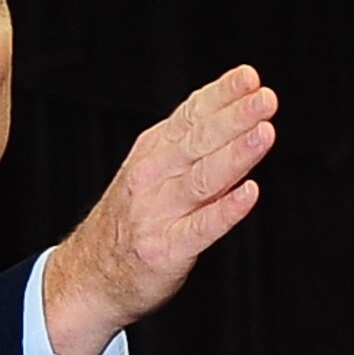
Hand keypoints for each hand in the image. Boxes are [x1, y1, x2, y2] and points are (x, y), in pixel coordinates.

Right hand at [42, 66, 277, 354]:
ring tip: (264, 134)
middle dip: (236, 118)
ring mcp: (158, 213)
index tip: (249, 78)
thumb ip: (188, 149)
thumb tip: (238, 118)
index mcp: (152, 152)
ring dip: (236, 155)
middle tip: (266, 99)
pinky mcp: (166, 250)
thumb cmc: (128, 224)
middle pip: (200, 142)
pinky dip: (226, 210)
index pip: (191, 115)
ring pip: (203, 178)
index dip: (221, 95)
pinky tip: (248, 194)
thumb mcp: (150, 172)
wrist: (88, 277)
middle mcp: (153, 177)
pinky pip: (201, 228)